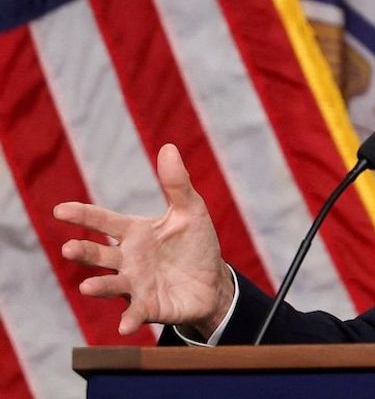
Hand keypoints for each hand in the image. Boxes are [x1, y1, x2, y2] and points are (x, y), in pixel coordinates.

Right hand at [53, 144, 233, 337]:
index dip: (83, 215)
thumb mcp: (191, 211)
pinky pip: (136, 314)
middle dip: (84, 252)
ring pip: (111, 284)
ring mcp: (135, 285)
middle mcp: (128, 260)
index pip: (103, 221)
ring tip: (87, 286)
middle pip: (99, 255)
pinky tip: (125, 326)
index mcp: (134, 233)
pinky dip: (129, 319)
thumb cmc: (195, 244)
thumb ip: (177, 183)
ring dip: (99, 286)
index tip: (61, 210)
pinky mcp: (149, 307)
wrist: (213, 282)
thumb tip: (169, 147)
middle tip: (70, 248)